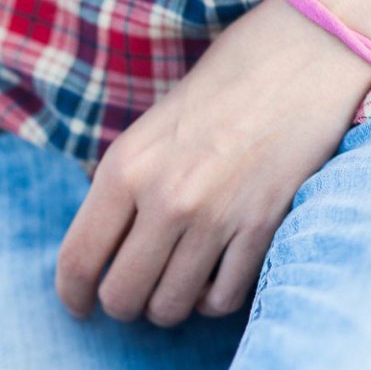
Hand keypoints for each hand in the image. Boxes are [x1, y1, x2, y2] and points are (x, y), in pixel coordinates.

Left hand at [55, 0, 370, 325]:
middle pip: (122, 297)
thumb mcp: (143, 137)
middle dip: (122, 306)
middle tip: (134, 292)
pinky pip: (222, 301)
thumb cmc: (214, 98)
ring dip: (167, 307)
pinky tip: (211, 281)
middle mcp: (165, 198)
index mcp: (124, 170)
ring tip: (173, 286)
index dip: (73, 296)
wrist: (297, 61)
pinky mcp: (262, 229)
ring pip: (170, 308)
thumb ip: (116, 195)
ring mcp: (216, 217)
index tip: (80, 307)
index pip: (78, 260)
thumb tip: (94, 260)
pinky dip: (211, 302)